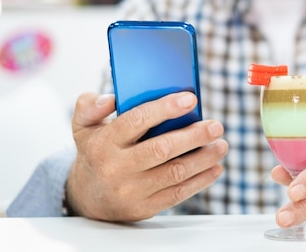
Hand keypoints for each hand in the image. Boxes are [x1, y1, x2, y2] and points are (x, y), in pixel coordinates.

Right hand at [66, 92, 227, 221]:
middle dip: (194, 136)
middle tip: (216, 126)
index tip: (191, 99)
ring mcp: (131, 190)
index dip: (165, 108)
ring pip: (175, 172)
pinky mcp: (145, 207)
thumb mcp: (83, 126)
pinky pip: (178, 193)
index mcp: (104, 142)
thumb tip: (111, 97)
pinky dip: (201, 180)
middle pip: (162, 149)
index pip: (136, 120)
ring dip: (204, 159)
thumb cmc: (95, 153)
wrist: (86, 197)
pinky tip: (215, 168)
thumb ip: (90, 106)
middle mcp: (117, 167)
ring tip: (221, 145)